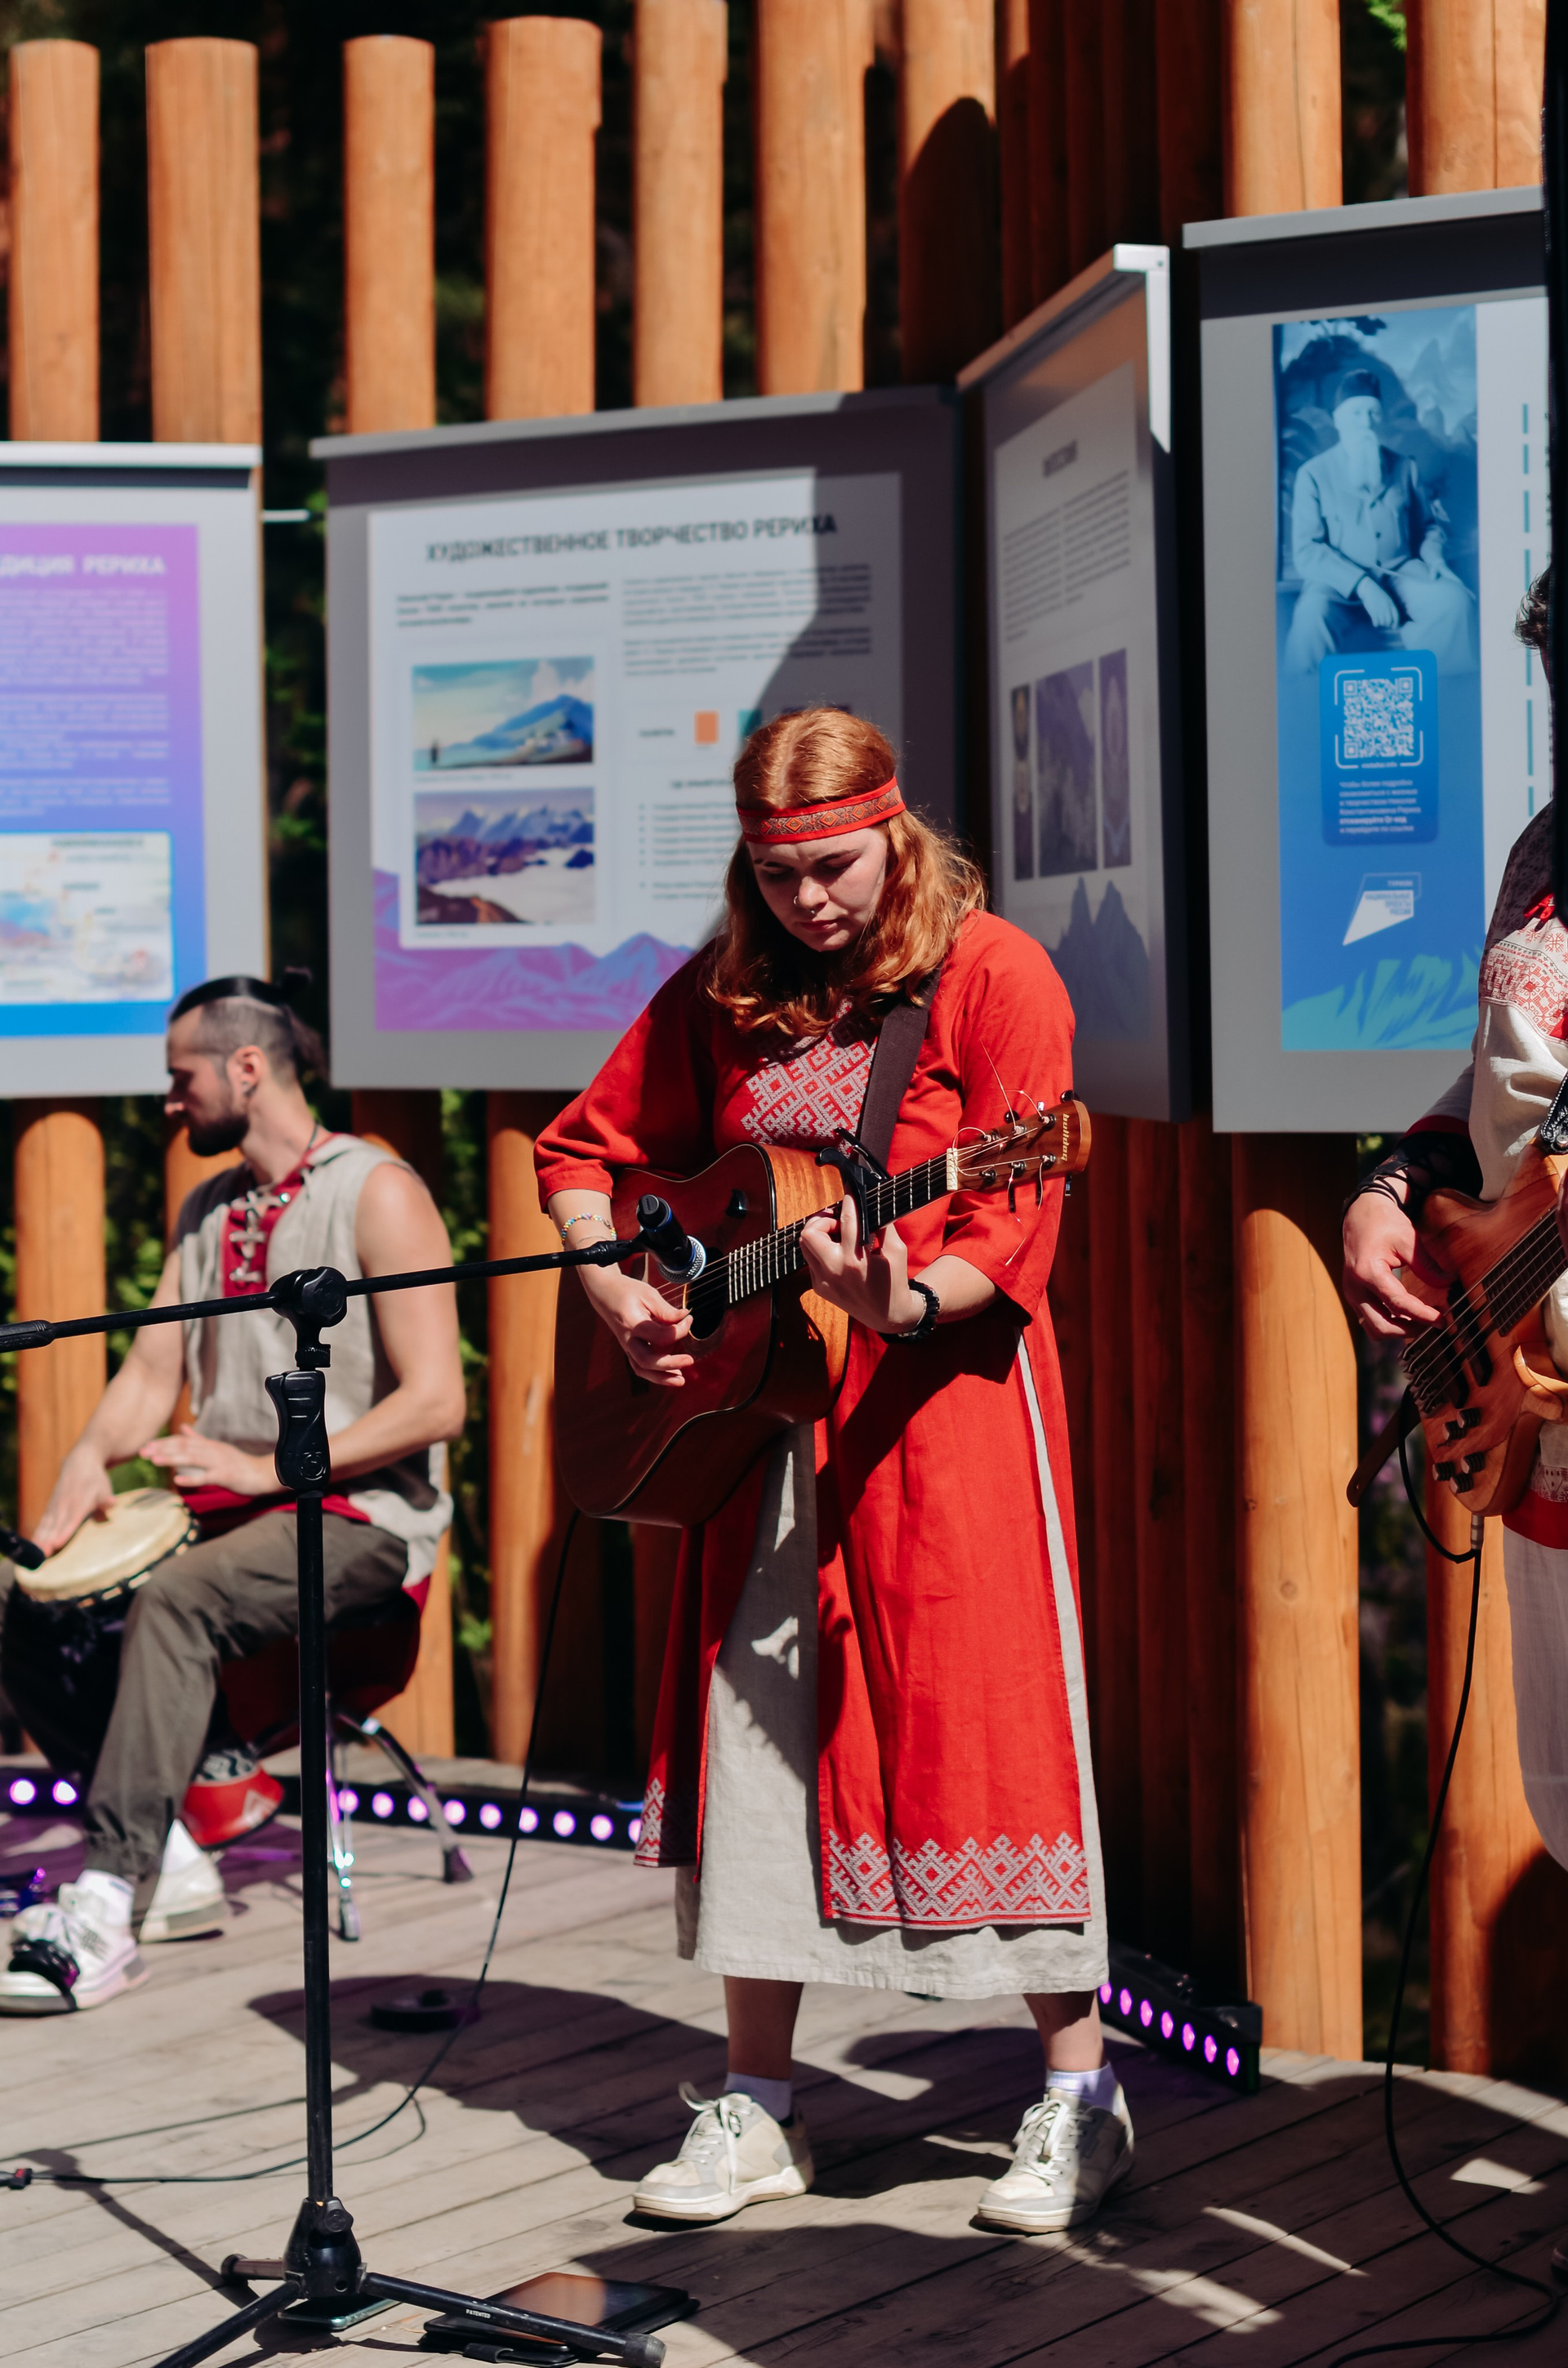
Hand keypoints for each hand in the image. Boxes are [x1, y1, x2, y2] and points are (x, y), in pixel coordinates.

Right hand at [33, 1444, 115, 1556]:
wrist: (79, 1462)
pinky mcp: (50, 1508)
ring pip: (47, 1526)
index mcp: (80, 1503)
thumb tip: (111, 1503)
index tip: (57, 1544)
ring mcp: (56, 1507)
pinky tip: (33, 1546)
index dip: (64, 1533)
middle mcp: (65, 1506)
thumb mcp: (104, 1488)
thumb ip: (106, 1499)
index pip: (71, 1520)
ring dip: (40, 1540)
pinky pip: (43, 1523)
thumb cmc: (95, 1480)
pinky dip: (38, 1534)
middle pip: (56, 1526)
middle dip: (48, 1541)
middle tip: (42, 1555)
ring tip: (36, 1554)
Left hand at [141, 1425, 277, 1494]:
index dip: (163, 1443)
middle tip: (143, 1452)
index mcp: (209, 1445)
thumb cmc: (239, 1464)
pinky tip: (178, 1481)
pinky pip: (207, 1476)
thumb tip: (183, 1427)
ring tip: (155, 1461)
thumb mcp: (218, 1448)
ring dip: (172, 1459)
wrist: (263, 1473)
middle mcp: (212, 1450)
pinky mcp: (225, 1475)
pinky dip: (192, 1478)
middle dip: (162, 1449)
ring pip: (192, 1459)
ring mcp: (219, 1462)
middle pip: (184, 1447)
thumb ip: (199, 1439)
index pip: (182, 1441)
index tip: (145, 1447)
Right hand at [578, 1263, 694, 1388]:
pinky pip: (640, 1366)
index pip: (660, 1336)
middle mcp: (627, 1339)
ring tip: (681, 1380)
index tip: (688, 1319)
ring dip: (661, 1378)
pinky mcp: (629, 1349)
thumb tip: (686, 1317)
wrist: (604, 1293)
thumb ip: (666, 1310)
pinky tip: (672, 1374)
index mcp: (632, 1323)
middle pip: (646, 1360)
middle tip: (690, 1360)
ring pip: (641, 1369)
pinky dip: (655, 1374)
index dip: (679, 1330)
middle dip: (670, 1364)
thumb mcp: (648, 1294)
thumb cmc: (628, 1291)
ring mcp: (626, 1346)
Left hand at [799, 1192, 924, 1333]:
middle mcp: (835, 1271)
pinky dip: (821, 1249)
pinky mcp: (818, 1287)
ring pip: (804, 1245)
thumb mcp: (896, 1251)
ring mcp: (823, 1281)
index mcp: (856, 1261)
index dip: (848, 1201)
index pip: (846, 1221)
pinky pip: (810, 1259)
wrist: (887, 1315)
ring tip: (836, 1234)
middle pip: (810, 1232)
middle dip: (823, 1219)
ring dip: (818, 1233)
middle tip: (837, 1220)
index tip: (850, 1191)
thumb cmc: (894, 1281)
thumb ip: (883, 1226)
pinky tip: (836, 1251)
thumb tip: (870, 1204)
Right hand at [1342, 1189, 1443, 1340]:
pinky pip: (1371, 1320)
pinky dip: (1391, 1323)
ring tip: (1421, 1321)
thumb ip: (1427, 1265)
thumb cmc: (1384, 1223)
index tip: (1442, 1320)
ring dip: (1399, 1331)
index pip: (1398, 1304)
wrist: (1360, 1215)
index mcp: (1367, 1272)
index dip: (1422, 1315)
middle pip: (1382, 1327)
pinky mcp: (1354, 1297)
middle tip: (1434, 1322)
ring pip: (1374, 1329)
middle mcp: (1355, 1288)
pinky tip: (1408, 1315)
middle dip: (1410, 1330)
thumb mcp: (1408, 1239)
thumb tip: (1448, 1284)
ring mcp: (1351, 1295)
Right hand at [1357, 574, 1400, 631]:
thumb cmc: (1378, 594)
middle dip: (1387, 624)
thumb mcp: (1387, 599)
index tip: (1394, 627)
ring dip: (1381, 623)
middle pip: (1389, 621)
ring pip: (1383, 622)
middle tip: (1384, 623)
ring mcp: (1380, 610)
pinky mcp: (1373, 612)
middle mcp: (1386, 608)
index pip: (1396, 616)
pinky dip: (1376, 624)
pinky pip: (1376, 622)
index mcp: (1391, 604)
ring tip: (1379, 621)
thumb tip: (1391, 616)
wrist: (1369, 590)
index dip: (1396, 623)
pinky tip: (1374, 622)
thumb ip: (1390, 606)